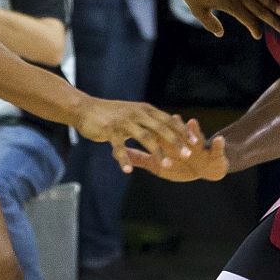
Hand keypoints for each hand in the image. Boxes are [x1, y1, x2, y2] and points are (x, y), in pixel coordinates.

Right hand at [74, 97, 199, 172]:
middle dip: (176, 142)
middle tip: (188, 155)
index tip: (195, 143)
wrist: (84, 108)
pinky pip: (119, 146)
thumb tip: (164, 129)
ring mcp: (124, 121)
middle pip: (161, 128)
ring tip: (166, 166)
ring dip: (157, 152)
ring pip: (145, 137)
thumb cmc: (110, 114)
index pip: (169, 120)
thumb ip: (148, 121)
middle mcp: (137, 114)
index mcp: (145, 110)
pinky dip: (124, 159)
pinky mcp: (109, 130)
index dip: (183, 131)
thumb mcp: (133, 115)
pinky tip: (128, 171)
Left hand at [125, 122, 228, 181]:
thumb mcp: (159, 166)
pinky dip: (218, 144)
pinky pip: (217, 148)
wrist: (208, 169)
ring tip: (193, 122)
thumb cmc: (182, 167)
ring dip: (195, 131)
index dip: (153, 130)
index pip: (161, 134)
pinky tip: (219, 139)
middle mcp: (186, 141)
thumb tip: (120, 155)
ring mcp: (201, 146)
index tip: (144, 124)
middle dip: (175, 128)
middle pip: (179, 133)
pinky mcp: (216, 152)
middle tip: (174, 117)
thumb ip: (141, 159)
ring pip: (197, 137)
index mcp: (172, 143)